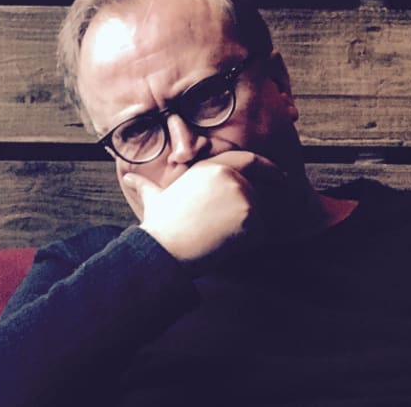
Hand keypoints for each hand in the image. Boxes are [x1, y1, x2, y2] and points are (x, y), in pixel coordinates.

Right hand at [121, 151, 286, 268]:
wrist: (165, 248)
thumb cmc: (161, 226)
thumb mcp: (154, 198)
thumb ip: (146, 186)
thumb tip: (128, 179)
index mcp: (211, 168)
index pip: (250, 161)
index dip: (269, 169)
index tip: (282, 177)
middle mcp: (230, 177)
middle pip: (254, 197)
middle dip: (246, 214)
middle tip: (225, 229)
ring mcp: (243, 196)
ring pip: (258, 217)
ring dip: (244, 231)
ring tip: (215, 236)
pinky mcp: (250, 218)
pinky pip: (260, 234)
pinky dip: (248, 243)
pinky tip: (224, 244)